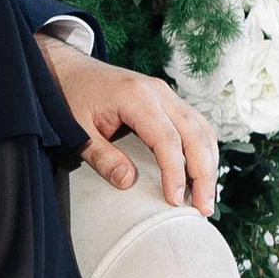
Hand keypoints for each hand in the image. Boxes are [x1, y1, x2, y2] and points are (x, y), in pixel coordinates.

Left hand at [36, 37, 218, 215]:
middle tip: (204, 208)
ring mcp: (166, 94)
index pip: (167, 139)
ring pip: (202, 128)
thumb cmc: (71, 97)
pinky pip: (196, 124)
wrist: (69, 69)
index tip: (175, 200)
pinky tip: (202, 173)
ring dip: (209, 163)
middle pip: (195, 133)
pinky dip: (204, 149)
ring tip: (206, 198)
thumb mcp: (77, 129)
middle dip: (203, 173)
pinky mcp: (168, 100)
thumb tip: (127, 181)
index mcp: (136, 96)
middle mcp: (159, 92)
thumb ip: (101, 156)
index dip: (175, 172)